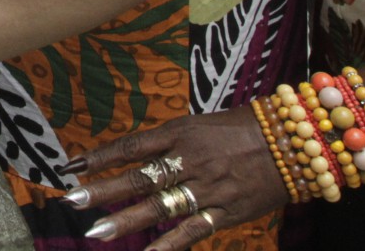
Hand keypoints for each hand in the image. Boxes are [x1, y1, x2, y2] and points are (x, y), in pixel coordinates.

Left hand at [65, 105, 286, 248]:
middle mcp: (189, 159)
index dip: (100, 157)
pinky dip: (168, 245)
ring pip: (159, 207)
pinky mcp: (225, 212)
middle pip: (138, 178)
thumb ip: (165, 142)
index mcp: (180, 133)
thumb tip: (130, 157)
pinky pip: (192, 231)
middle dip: (103, 191)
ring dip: (125, 220)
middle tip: (71, 201)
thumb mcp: (197, 125)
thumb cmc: (239, 129)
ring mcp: (207, 187)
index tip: (72, 168)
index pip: (131, 146)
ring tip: (95, 233)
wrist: (293, 142)